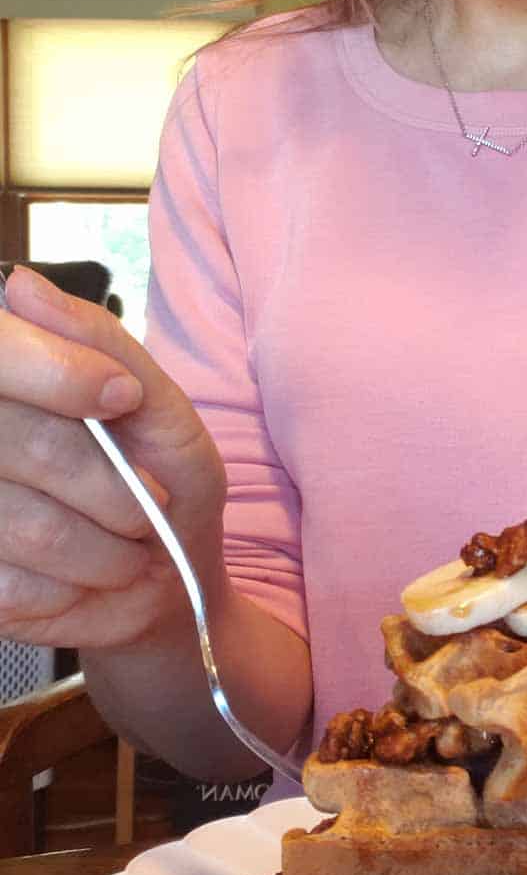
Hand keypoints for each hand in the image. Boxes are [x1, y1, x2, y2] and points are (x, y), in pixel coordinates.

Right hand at [0, 266, 225, 649]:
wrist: (163, 588)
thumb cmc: (163, 484)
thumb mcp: (159, 408)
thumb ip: (101, 343)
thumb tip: (22, 286)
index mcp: (7, 383)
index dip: (58, 373)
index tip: (121, 397)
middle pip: (24, 445)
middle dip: (111, 483)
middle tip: (146, 501)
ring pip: (29, 524)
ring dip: (104, 546)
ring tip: (127, 545)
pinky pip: (14, 584)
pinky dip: (76, 587)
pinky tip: (85, 578)